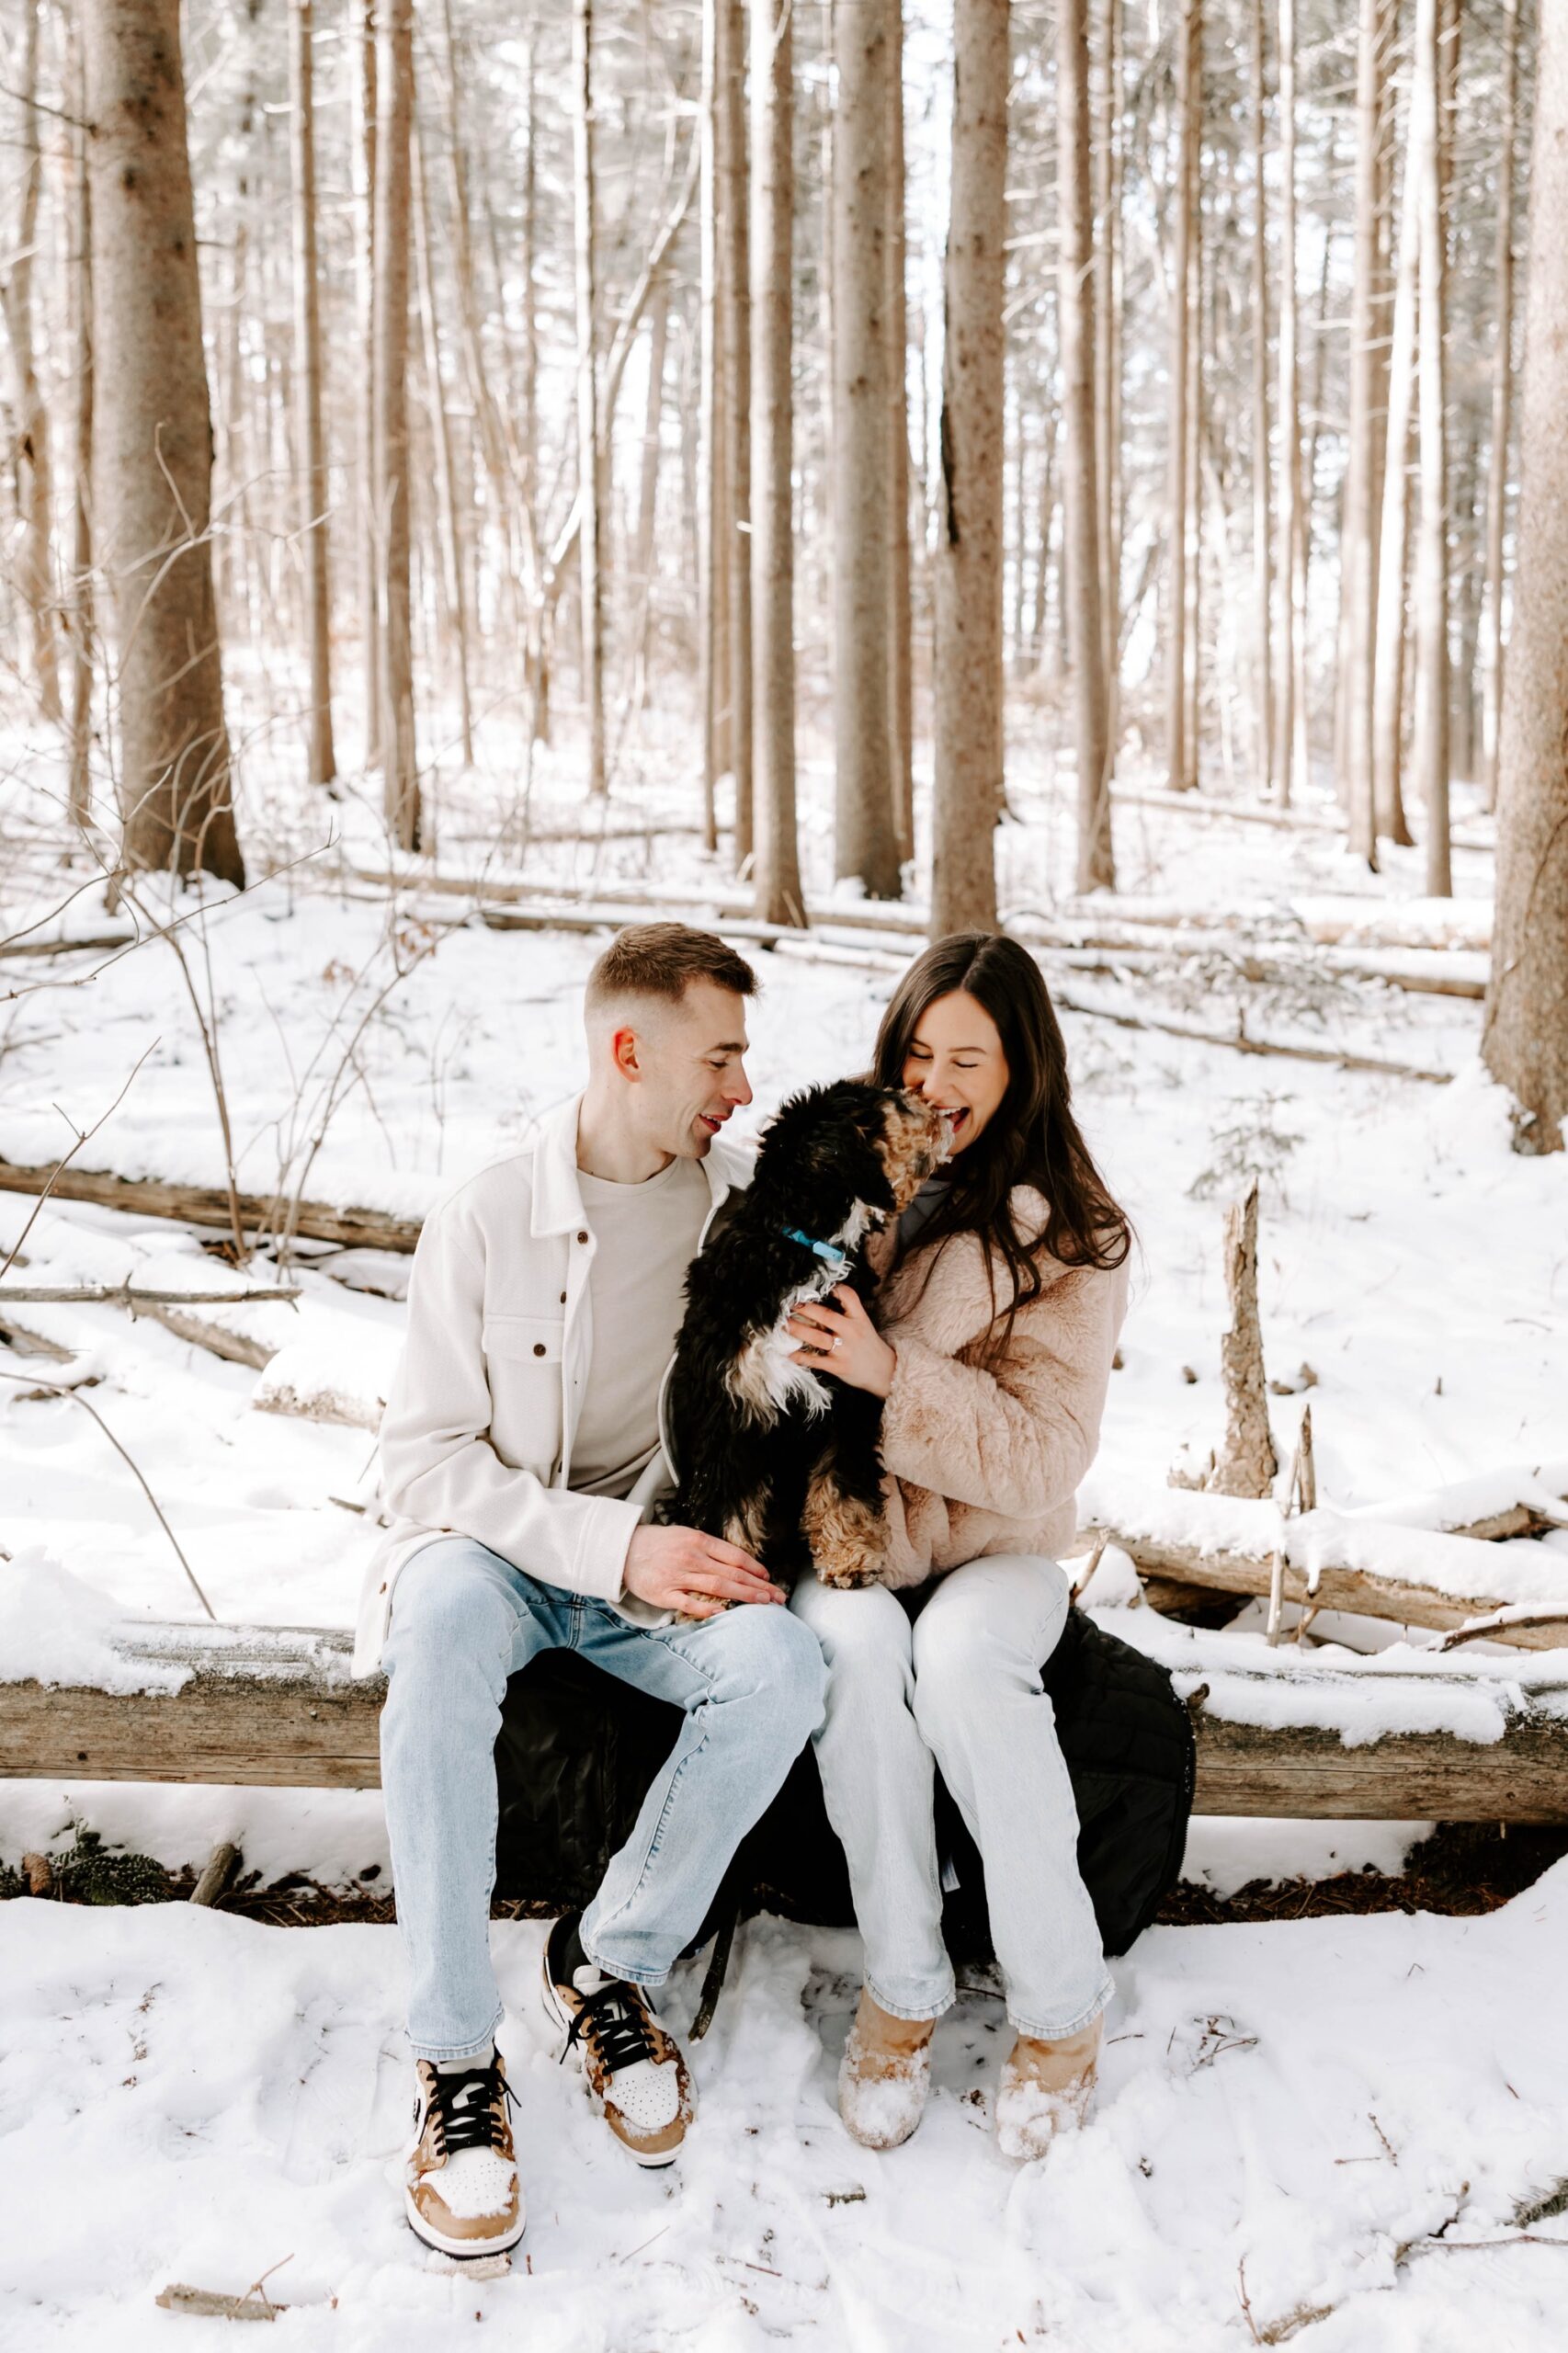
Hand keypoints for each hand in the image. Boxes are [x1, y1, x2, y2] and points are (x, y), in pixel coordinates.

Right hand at [623, 1523, 786, 1617]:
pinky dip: (708, 1609)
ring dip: (744, 1596)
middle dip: (759, 1586)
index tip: (769, 1578)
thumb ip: (709, 1548)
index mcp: (698, 1541)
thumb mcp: (685, 1536)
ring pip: (718, 1587)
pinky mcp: (664, 1593)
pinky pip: (690, 1603)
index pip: (735, 1556)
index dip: (755, 1568)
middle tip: (778, 1597)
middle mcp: (691, 1557)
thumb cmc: (658, 1543)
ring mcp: (678, 1576)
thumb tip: (737, 1562)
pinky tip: (725, 1613)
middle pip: (733, 1574)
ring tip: (763, 1603)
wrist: (622, 1549)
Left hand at [786, 1283, 896, 1398]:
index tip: (817, 1286)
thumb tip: (820, 1301)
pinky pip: (815, 1361)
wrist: (884, 1372)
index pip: (849, 1297)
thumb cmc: (868, 1345)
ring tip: (783, 1325)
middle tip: (789, 1304)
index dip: (834, 1289)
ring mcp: (844, 1350)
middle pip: (826, 1316)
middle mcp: (852, 1332)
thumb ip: (846, 1314)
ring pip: (817, 1337)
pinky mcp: (838, 1366)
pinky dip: (800, 1357)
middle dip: (805, 1308)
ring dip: (798, 1330)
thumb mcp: (863, 1324)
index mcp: (859, 1318)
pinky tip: (788, 1353)